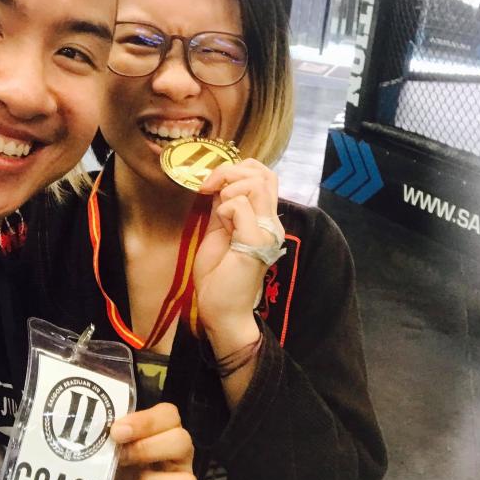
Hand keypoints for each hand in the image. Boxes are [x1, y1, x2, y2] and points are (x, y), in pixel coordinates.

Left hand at [105, 403, 202, 479]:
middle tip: (121, 457)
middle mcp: (177, 453)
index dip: (145, 422)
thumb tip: (106, 428)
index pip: (169, 415)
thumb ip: (108, 431)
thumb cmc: (107, 461)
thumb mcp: (104, 443)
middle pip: (182, 442)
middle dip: (148, 449)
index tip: (117, 432)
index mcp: (163, 428)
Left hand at [194, 159, 282, 349]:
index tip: (211, 185)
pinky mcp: (256, 241)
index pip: (264, 175)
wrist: (221, 310)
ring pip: (255, 184)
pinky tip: (221, 226)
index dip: (237, 169)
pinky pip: (241, 207)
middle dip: (230, 172)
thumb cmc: (219, 275)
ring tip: (219, 212)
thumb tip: (218, 185)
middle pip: (263, 173)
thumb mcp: (218, 230)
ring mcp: (266, 231)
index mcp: (263, 218)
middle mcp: (270, 222)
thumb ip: (223, 207)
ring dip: (229, 189)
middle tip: (210, 189)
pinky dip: (224, 209)